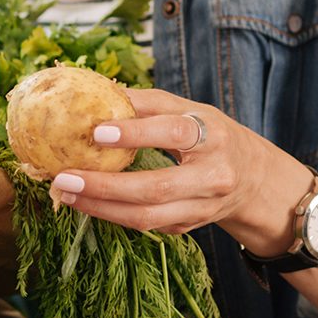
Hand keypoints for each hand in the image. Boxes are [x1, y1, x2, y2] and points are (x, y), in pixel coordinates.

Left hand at [45, 88, 309, 251]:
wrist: (254, 180)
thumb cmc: (212, 136)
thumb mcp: (191, 111)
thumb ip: (149, 104)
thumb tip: (100, 90)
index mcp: (215, 137)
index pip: (176, 132)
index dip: (137, 133)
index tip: (96, 131)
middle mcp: (213, 177)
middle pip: (155, 188)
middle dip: (104, 186)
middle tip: (63, 177)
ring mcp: (201, 208)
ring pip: (146, 217)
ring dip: (99, 207)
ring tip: (64, 193)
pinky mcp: (187, 227)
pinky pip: (144, 226)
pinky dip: (109, 215)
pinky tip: (83, 202)